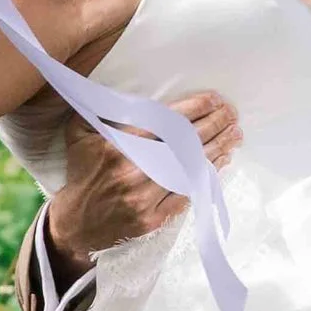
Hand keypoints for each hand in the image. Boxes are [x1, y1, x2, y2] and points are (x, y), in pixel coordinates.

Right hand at [42, 91, 241, 273]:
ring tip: (235, 135)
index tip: (214, 99)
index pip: (165, 122)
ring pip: (189, 169)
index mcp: (117, 146)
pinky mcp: (153, 219)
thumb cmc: (82, 172)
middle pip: (184, 144)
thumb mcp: (80, 134)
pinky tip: (220, 162)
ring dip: (216, 149)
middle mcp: (133, 171)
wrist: (76, 223)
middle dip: (214, 125)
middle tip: (232, 114)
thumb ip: (102, 109)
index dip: (194, 108)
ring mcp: (144, 198)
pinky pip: (186, 194)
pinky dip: (205, 177)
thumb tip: (126, 88)